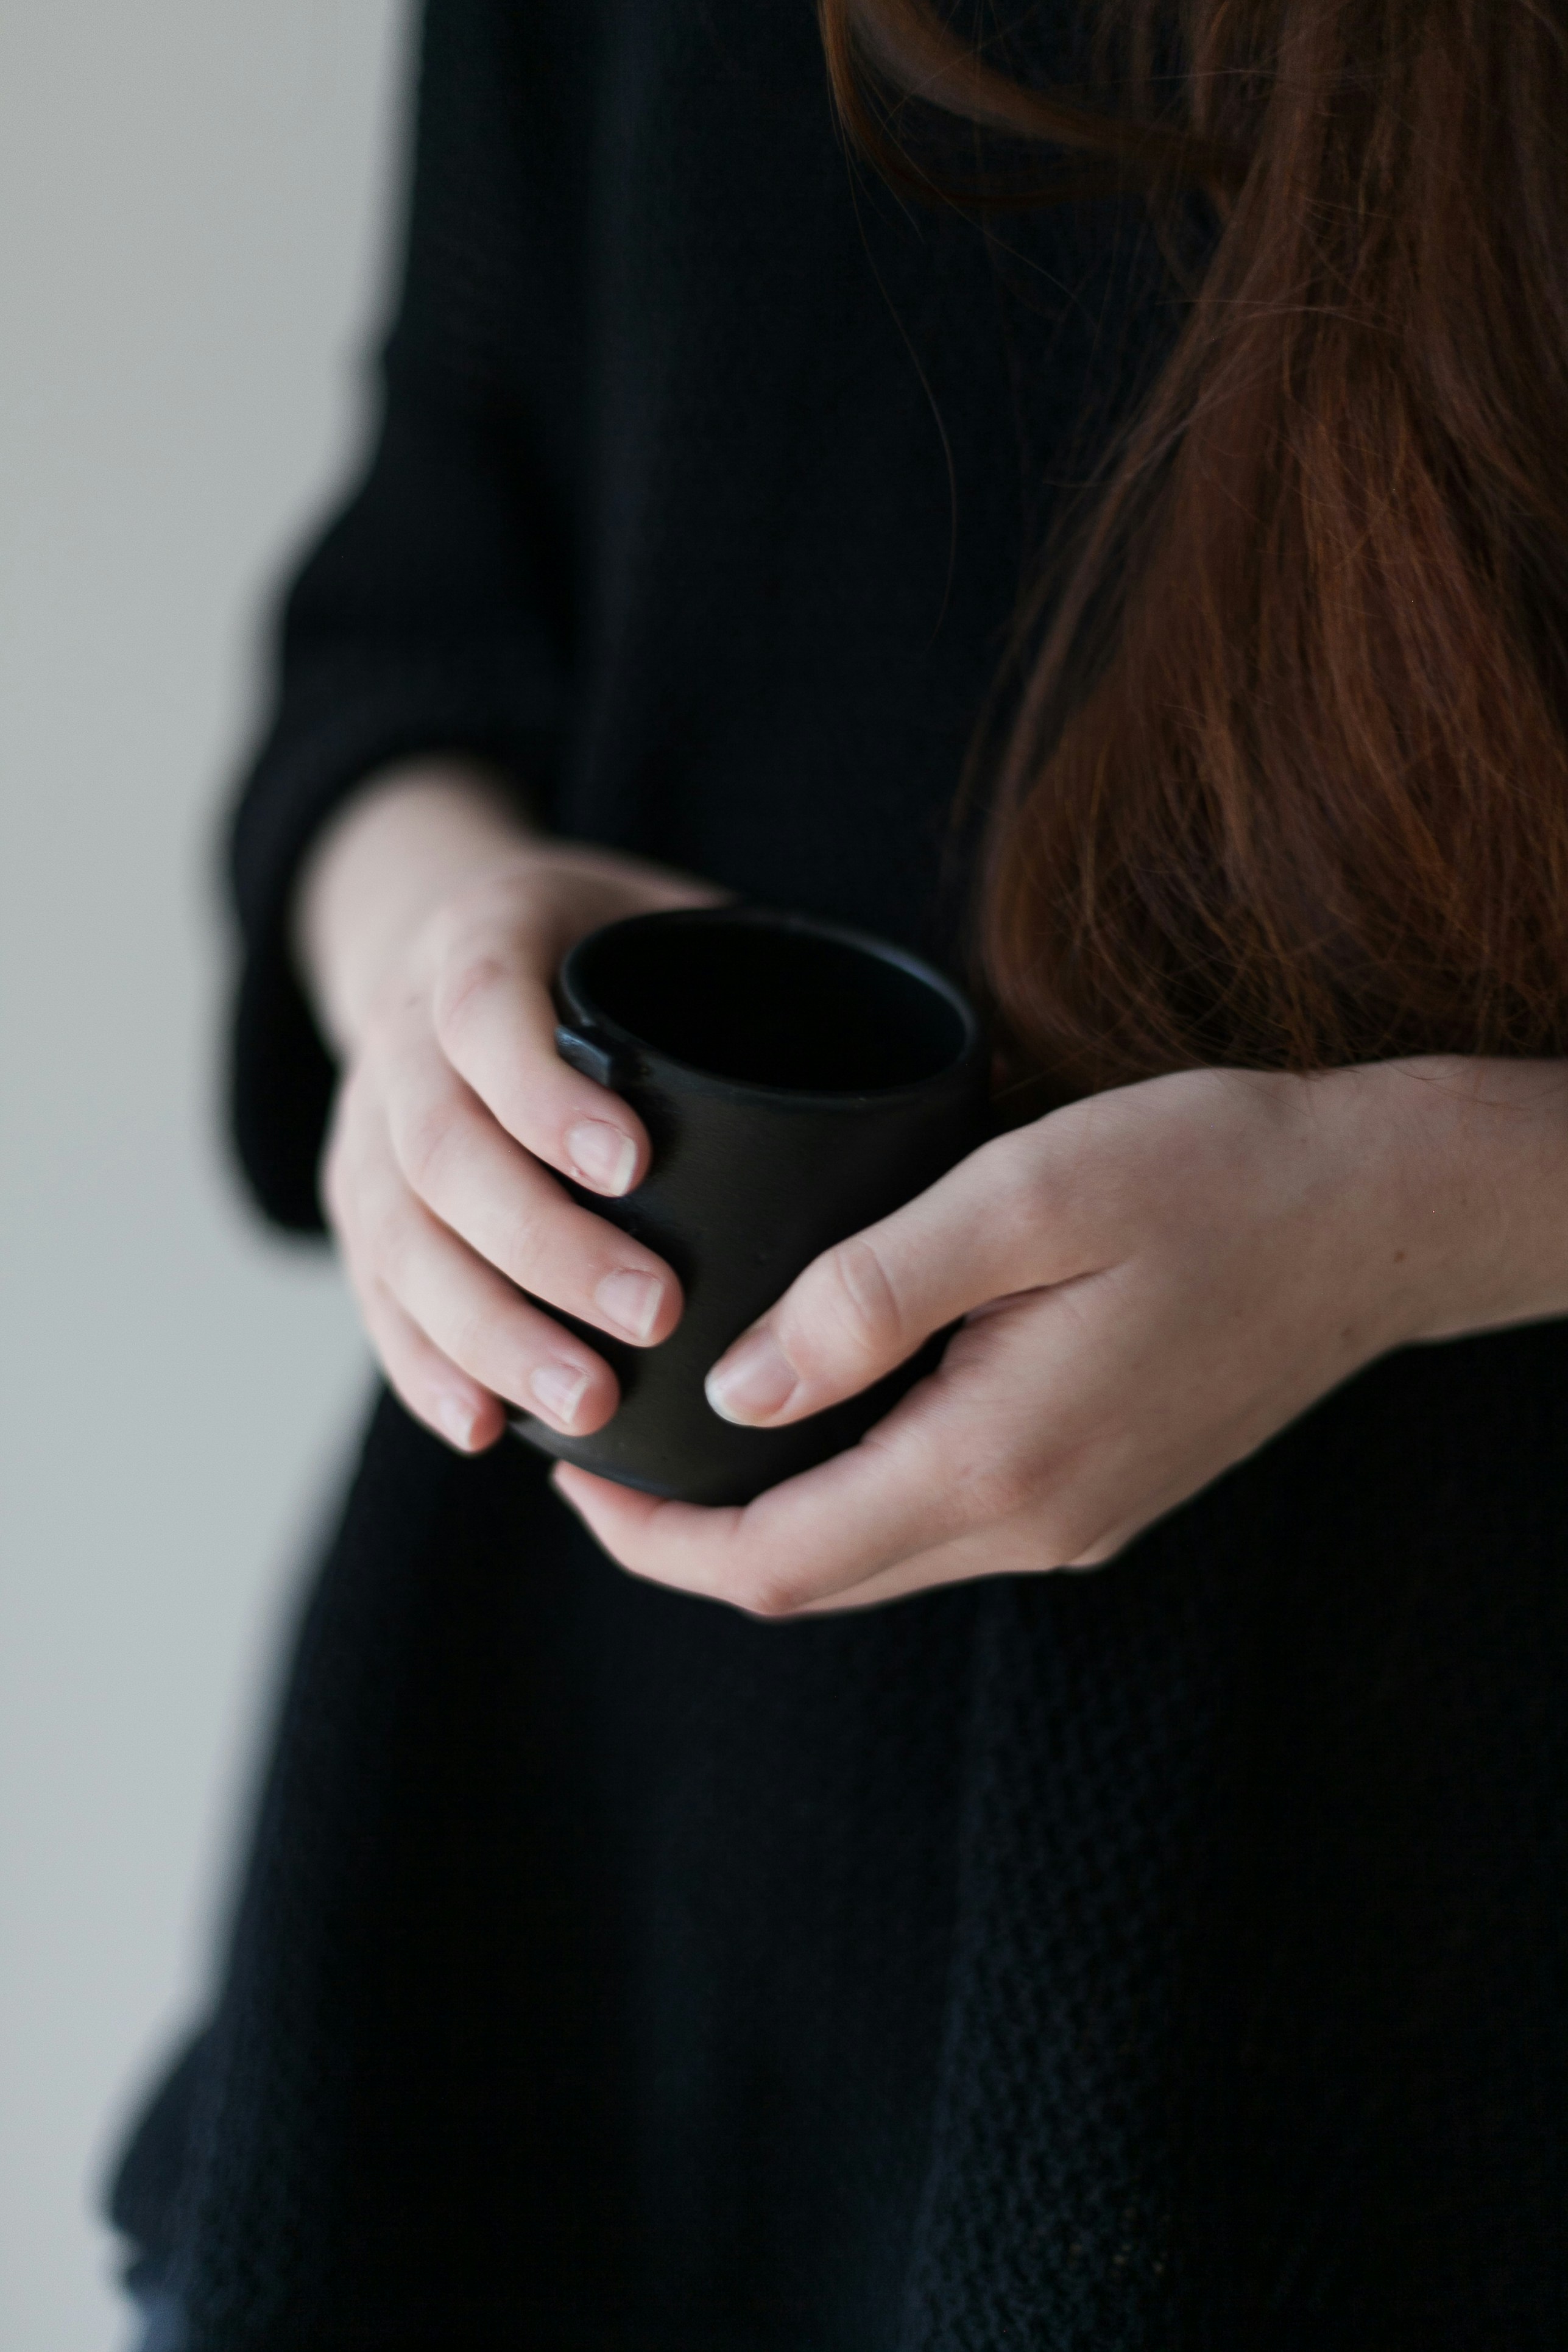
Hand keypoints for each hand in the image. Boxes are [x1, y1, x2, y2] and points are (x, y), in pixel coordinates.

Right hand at [299, 764, 721, 1451]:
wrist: (455, 945)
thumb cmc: (602, 944)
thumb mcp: (665, 912)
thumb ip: (751, 964)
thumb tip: (920, 1058)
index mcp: (478, 936)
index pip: (485, 1012)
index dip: (546, 1095)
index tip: (634, 1166)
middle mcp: (400, 1030)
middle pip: (438, 1148)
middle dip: (542, 1243)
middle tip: (653, 1315)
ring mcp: (363, 1122)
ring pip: (397, 1237)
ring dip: (489, 1330)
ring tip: (587, 1403)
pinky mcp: (358, 1203)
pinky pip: (377, 1294)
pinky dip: (427, 1367)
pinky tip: (487, 1428)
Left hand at [553, 1057, 1567, 1612]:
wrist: (1379, 1215)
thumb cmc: (1214, 1173)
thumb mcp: (1027, 1195)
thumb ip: (870, 1293)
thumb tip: (735, 1385)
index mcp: (996, 1465)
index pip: (773, 1563)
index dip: (650, 1539)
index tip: (573, 1472)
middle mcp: (1032, 1526)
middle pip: (812, 1581)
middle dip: (689, 1538)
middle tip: (604, 1446)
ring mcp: (1073, 1523)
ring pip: (872, 1557)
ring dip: (768, 1517)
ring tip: (687, 1428)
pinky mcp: (1099, 1492)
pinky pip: (935, 1522)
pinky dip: (848, 1489)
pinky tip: (817, 1411)